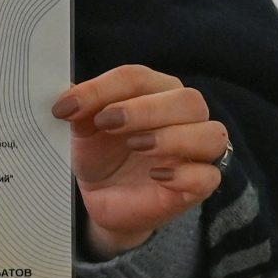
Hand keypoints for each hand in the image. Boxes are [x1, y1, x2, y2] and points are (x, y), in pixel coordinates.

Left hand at [52, 65, 228, 258]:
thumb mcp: (84, 131)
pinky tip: (156, 175)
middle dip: (145, 109)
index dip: (103, 89)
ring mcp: (196, 152)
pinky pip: (209, 176)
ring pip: (210, 133)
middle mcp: (185, 116)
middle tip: (106, 122)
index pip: (139, 78)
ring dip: (172, 137)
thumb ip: (81, 108)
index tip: (67, 106)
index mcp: (158, 91)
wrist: (104, 199)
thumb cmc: (102, 156)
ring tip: (136, 145)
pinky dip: (185, 174)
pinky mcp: (198, 186)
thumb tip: (68, 93)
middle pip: (186, 100)